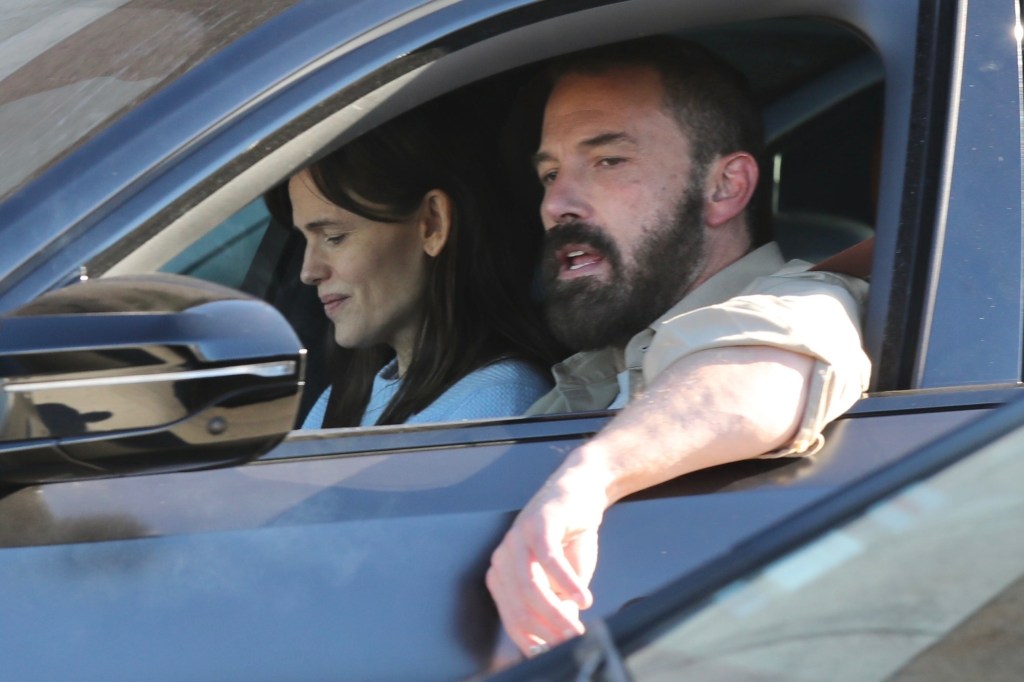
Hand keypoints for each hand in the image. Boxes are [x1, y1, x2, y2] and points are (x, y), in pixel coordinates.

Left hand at [486, 456, 609, 654]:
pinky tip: (583, 598)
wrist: (582, 492)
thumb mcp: (562, 581)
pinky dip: (567, 583)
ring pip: (531, 587)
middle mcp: (503, 557)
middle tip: (571, 643)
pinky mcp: (538, 524)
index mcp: (502, 575)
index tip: (554, 653)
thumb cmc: (570, 538)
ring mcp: (517, 539)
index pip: (511, 618)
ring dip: (556, 613)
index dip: (533, 640)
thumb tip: (556, 640)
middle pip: (519, 606)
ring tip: (577, 628)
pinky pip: (549, 560)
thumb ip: (556, 606)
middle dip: (546, 631)